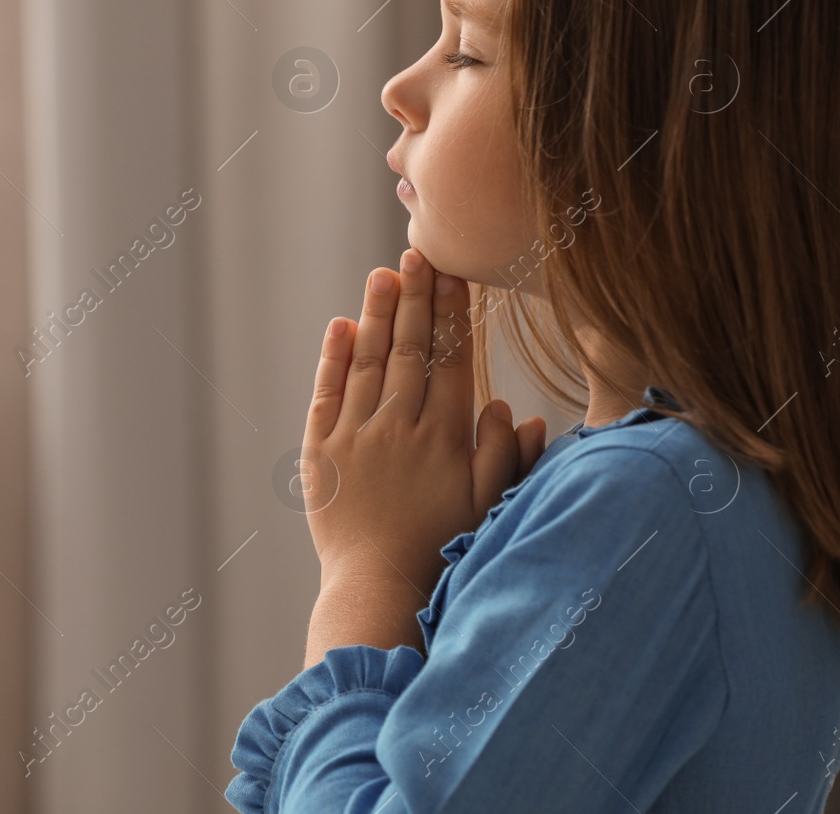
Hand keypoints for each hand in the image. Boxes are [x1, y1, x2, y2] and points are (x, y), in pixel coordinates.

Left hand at [300, 249, 545, 636]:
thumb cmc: (441, 549)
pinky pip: (327, 393)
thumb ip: (505, 456)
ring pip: (368, 361)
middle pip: (409, 349)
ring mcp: (357, 436)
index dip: (453, 315)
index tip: (455, 275)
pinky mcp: (322, 451)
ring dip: (376, 314)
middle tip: (416, 252)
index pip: (451, 359)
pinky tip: (340, 326)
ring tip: (382, 274)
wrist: (378, 587)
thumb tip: (517, 410)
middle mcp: (400, 426)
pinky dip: (332, 358)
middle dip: (414, 297)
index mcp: (445, 436)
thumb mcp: (488, 506)